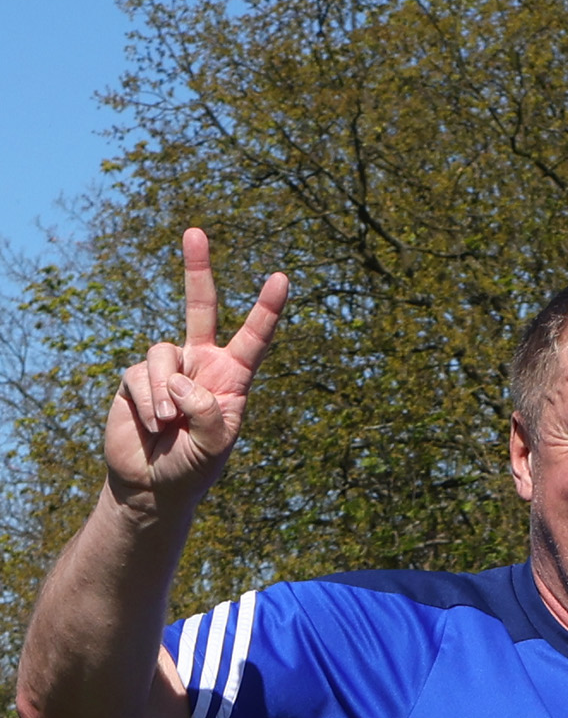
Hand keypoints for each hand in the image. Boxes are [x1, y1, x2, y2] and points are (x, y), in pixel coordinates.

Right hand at [105, 228, 289, 517]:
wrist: (152, 486)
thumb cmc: (191, 469)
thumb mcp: (212, 447)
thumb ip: (206, 412)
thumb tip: (181, 379)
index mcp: (232, 379)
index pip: (253, 339)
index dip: (266, 309)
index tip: (282, 278)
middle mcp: (200, 365)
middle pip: (200, 308)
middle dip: (197, 269)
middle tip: (194, 231)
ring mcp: (167, 368)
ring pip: (163, 354)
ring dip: (166, 395)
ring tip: (168, 426)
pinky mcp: (136, 377)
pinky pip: (141, 375)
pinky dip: (148, 404)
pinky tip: (152, 426)